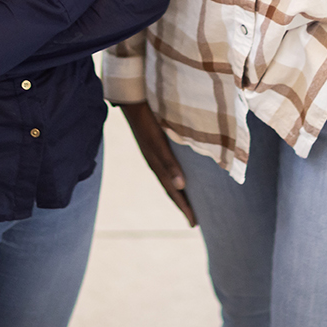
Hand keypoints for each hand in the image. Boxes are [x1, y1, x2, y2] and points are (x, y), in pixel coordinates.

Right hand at [118, 102, 195, 226]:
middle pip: (171, 189)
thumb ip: (169, 163)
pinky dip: (175, 176)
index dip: (184, 207)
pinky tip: (182, 172)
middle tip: (194, 219)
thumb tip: (182, 186)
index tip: (194, 223)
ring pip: (169, 179)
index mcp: (157, 167)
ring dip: (179, 191)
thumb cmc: (147, 123)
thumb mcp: (158, 144)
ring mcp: (154, 156)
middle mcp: (155, 164)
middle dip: (182, 204)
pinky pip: (168, 167)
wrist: (133, 103)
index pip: (173, 192)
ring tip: (190, 200)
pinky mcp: (155, 146)